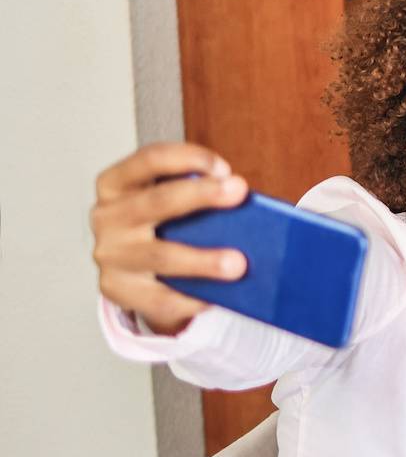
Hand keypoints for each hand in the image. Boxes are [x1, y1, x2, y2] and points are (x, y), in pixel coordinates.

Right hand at [91, 143, 250, 335]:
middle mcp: (107, 216)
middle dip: (201, 195)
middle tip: (239, 192)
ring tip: (239, 264)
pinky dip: (192, 299)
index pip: (149, 160)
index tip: (224, 167)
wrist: (136, 272)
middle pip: (156, 202)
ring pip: (161, 256)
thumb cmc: (165, 226)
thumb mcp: (172, 203)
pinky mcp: (116, 290)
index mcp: (117, 184)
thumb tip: (247, 209)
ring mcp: (110, 255)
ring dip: (203, 260)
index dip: (187, 158)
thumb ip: (197, 198)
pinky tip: (217, 298)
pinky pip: (160, 298)